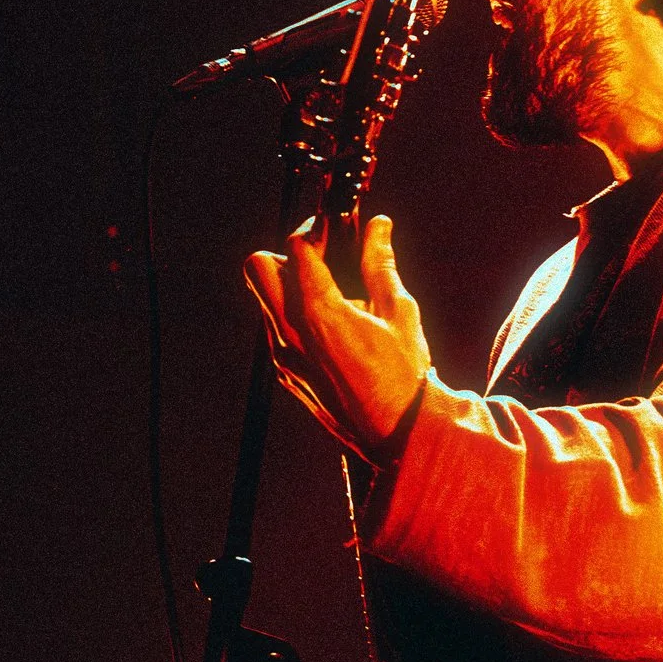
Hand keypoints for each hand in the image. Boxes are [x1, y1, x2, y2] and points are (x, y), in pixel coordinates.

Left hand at [244, 213, 431, 462]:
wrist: (396, 435)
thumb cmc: (404, 374)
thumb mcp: (399, 312)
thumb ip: (381, 264)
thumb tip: (379, 226)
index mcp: (320, 313)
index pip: (297, 249)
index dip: (316, 229)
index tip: (335, 227)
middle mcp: (291, 332)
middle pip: (258, 268)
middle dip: (286, 254)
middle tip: (322, 257)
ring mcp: (283, 356)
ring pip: (265, 300)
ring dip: (290, 286)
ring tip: (336, 295)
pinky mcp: (285, 373)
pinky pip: (277, 330)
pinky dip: (296, 316)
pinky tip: (334, 328)